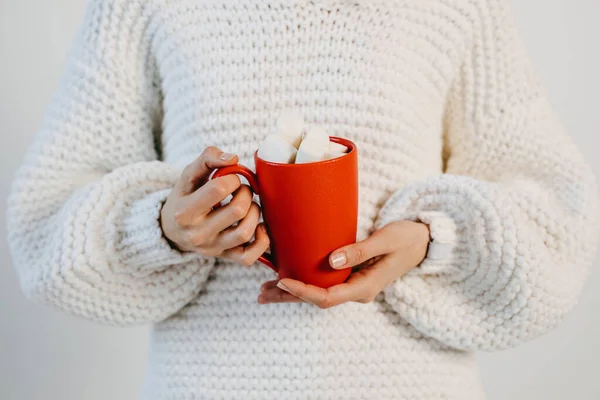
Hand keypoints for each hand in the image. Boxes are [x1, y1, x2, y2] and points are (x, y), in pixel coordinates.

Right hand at [161, 147, 269, 265]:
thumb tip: (233, 158)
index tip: (231, 178)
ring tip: (249, 206)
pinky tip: (259, 227)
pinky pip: (249, 257)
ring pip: (245, 232)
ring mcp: (213, 248)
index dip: (233, 178)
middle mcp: (198, 234)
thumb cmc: (185, 197)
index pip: (218, 189)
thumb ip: (207, 159)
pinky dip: (261, 242)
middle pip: (237, 210)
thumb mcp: (188, 175)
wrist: (172, 230)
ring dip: (255, 213)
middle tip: (242, 190)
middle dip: (246, 193)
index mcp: (185, 212)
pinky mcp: (225, 257)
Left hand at [258, 221, 429, 307]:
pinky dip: (304, 281)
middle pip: (317, 299)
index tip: (282, 280)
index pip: (328, 297)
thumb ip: (360, 250)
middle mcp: (357, 290)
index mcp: (365, 287)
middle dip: (289, 297)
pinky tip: (286, 277)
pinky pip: (324, 283)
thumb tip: (332, 260)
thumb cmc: (407, 238)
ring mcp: (353, 284)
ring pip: (318, 293)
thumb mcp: (386, 240)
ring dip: (292, 293)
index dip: (303, 291)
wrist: (424, 241)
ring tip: (264, 291)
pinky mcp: (351, 275)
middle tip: (261, 293)